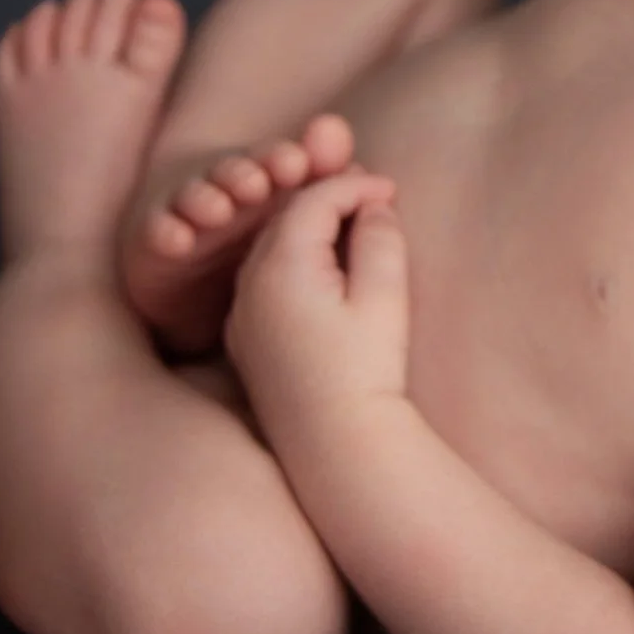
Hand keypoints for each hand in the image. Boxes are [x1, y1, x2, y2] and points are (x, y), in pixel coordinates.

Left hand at [225, 163, 407, 413]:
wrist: (336, 447)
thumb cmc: (366, 371)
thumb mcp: (384, 296)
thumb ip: (380, 239)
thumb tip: (374, 208)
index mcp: (280, 265)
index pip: (314, 199)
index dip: (355, 185)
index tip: (392, 189)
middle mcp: (248, 285)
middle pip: (285, 219)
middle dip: (330, 199)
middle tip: (374, 198)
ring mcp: (241, 316)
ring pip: (271, 249)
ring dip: (310, 231)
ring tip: (355, 229)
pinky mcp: (244, 343)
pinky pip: (264, 283)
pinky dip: (293, 264)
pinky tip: (325, 274)